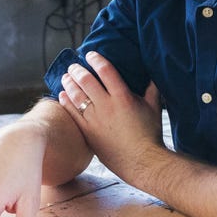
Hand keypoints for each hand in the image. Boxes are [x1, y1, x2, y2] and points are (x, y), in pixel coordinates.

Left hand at [59, 51, 163, 181]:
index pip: (105, 71)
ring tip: (66, 77)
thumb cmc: (150, 135)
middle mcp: (107, 106)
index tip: (89, 54)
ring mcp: (95, 119)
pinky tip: (62, 95)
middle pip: (86, 80)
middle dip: (77, 70)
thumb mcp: (154, 109)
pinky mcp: (88, 132)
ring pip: (76, 95)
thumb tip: (152, 76)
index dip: (96, 59)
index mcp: (123, 97)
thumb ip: (151, 90)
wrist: (143, 162)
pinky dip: (65, 102)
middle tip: (73, 66)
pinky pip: (72, 113)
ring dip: (68, 83)